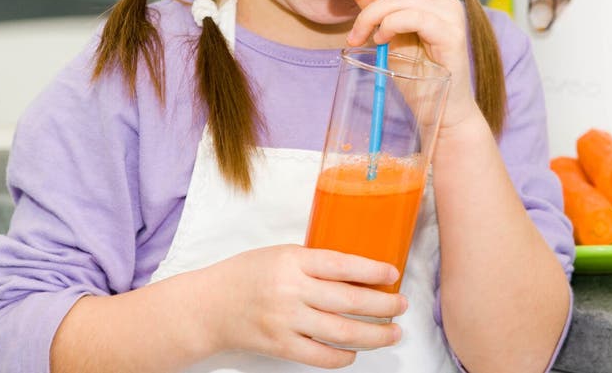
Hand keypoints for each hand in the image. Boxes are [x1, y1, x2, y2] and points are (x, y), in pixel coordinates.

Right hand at [193, 244, 406, 367]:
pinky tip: (355, 352)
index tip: (393, 274)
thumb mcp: (281, 254)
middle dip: (382, 305)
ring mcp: (286, 321)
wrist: (209, 306)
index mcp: (293, 259)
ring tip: (392, 332)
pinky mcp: (280, 347)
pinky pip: (321, 357)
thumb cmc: (247, 273)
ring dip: (373, 334)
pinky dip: (343, 357)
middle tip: (402, 305)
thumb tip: (357, 272)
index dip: (372, 270)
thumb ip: (313, 262)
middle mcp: (291, 290)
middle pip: (349, 300)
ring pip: (341, 332)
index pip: (342, 264)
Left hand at [327, 0, 480, 129]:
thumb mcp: (387, 37)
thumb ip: (375, 10)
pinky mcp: (451, 33)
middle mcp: (442, 1)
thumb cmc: (417, 78)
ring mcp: (449, 15)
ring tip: (357, 37)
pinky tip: (381, 41)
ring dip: (370, 14)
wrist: (443, 112)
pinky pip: (414, 16)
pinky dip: (390, 25)